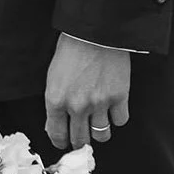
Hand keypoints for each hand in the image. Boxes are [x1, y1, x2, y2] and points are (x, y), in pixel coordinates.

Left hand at [45, 35, 130, 153]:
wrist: (95, 32)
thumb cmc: (71, 49)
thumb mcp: (53, 77)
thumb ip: (55, 102)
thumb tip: (55, 124)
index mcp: (56, 101)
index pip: (57, 135)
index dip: (61, 142)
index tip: (64, 141)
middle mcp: (77, 106)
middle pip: (80, 139)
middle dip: (80, 140)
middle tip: (82, 136)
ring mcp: (100, 103)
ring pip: (101, 135)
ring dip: (99, 132)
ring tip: (99, 124)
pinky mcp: (119, 96)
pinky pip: (120, 121)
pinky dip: (117, 117)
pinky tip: (113, 109)